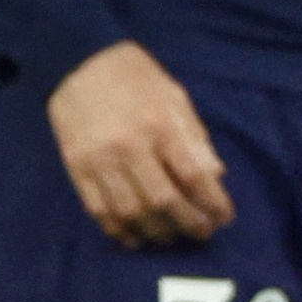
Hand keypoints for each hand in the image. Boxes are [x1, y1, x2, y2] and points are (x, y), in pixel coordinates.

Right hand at [46, 40, 233, 246]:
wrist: (79, 63)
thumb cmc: (136, 78)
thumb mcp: (175, 97)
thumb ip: (195, 137)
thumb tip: (216, 176)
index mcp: (160, 125)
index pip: (192, 176)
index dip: (212, 203)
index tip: (225, 218)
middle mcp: (129, 147)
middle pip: (163, 200)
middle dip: (188, 224)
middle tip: (203, 233)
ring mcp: (99, 161)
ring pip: (131, 212)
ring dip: (155, 232)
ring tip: (171, 237)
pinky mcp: (76, 169)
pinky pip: (99, 210)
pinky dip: (119, 230)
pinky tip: (135, 237)